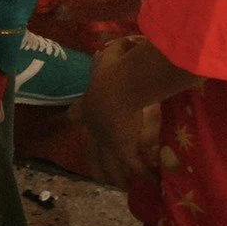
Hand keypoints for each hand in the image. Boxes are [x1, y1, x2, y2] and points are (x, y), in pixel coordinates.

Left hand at [79, 36, 158, 188]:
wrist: (117, 87)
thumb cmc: (114, 69)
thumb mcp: (115, 52)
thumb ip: (122, 47)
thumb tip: (134, 41)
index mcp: (88, 105)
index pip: (76, 114)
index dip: (77, 116)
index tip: (75, 117)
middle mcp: (94, 128)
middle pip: (91, 150)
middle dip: (94, 160)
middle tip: (97, 169)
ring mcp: (107, 142)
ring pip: (109, 165)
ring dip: (115, 176)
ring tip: (120, 184)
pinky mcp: (123, 151)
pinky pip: (134, 167)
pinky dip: (144, 175)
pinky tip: (151, 181)